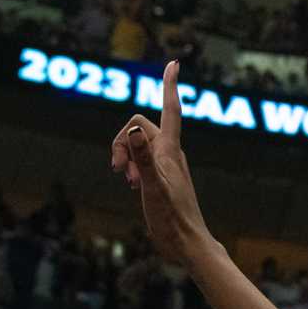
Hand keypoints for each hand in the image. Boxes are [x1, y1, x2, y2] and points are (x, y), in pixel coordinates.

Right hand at [111, 59, 215, 265]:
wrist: (188, 245)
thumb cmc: (171, 220)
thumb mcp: (151, 188)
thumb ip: (142, 159)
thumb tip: (134, 130)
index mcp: (169, 151)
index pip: (170, 110)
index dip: (169, 86)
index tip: (173, 63)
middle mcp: (170, 153)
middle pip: (140, 126)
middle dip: (122, 141)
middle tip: (119, 172)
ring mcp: (167, 166)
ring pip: (139, 144)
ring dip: (126, 157)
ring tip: (130, 184)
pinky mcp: (164, 178)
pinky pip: (143, 160)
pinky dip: (132, 167)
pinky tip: (134, 187)